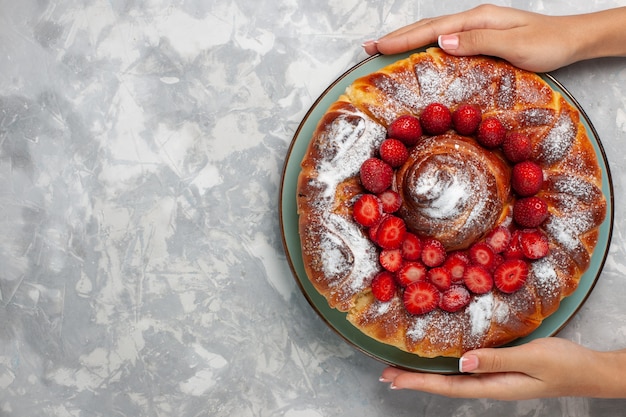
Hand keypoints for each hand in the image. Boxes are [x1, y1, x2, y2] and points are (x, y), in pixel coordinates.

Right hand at [362, 4, 622, 71]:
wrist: (571, 40)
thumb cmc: (547, 44)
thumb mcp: (514, 45)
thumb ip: (477, 42)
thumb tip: (441, 42)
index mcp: (476, 20)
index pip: (431, 29)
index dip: (402, 39)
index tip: (377, 47)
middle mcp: (472, 21)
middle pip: (427, 27)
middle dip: (396, 37)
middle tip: (369, 47)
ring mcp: (476, 29)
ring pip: (433, 33)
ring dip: (407, 40)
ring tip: (384, 49)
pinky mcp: (480, 39)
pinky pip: (445, 41)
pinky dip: (425, 46)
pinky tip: (419, 53)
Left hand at [380, 337, 625, 399]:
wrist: (589, 371)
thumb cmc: (565, 364)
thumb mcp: (533, 358)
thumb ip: (497, 360)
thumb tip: (463, 362)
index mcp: (495, 386)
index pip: (449, 386)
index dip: (419, 382)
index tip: (393, 378)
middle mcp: (490, 385)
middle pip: (446, 384)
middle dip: (415, 380)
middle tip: (386, 374)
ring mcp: (495, 379)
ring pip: (454, 378)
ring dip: (427, 374)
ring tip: (403, 369)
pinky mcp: (501, 370)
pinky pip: (467, 370)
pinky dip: (447, 366)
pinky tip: (440, 361)